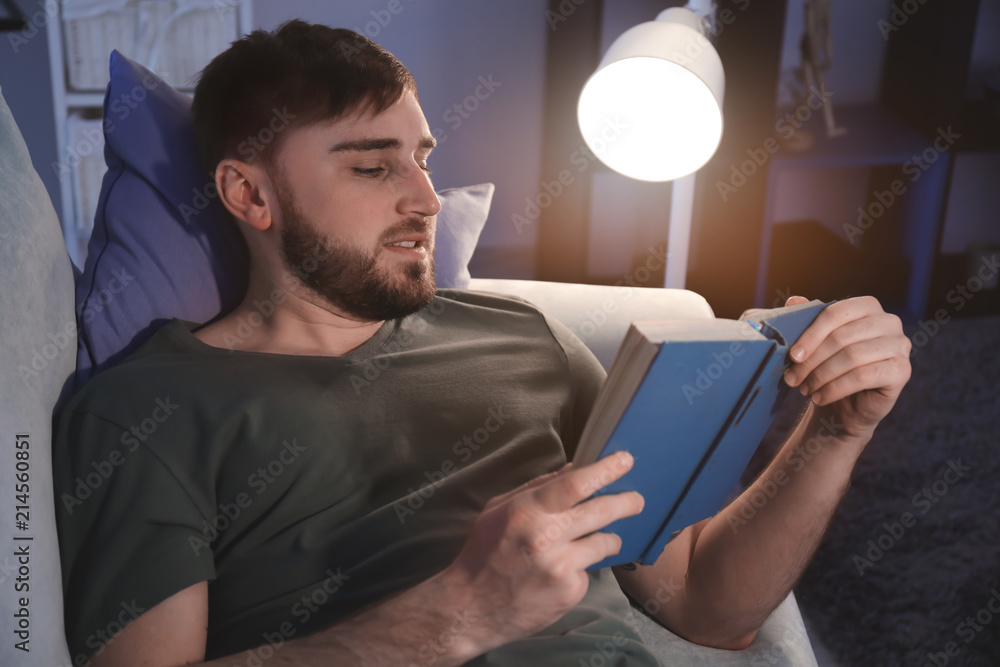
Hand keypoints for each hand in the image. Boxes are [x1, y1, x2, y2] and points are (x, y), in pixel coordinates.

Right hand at [444, 452, 643, 647]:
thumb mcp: (499, 510)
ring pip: (604, 542)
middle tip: (637, 499)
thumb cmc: (483, 552)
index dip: (606, 470)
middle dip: (626, 502)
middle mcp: (547, 537)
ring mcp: (561, 567)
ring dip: (607, 538)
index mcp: (528, 511)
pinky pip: (588, 571)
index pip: (576, 483)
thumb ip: (537, 488)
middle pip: (602, 511)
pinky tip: (560, 574)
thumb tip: (573, 469)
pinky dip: (581, 568)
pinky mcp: (570, 592)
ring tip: (598, 540)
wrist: (470, 608)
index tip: (626, 460)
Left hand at [781, 295, 910, 439]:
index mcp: (867, 306)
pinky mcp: (902, 370)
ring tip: (805, 389)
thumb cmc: (833, 367)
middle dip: (812, 360)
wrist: (852, 404)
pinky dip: (835, 389)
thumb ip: (806, 319)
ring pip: (851, 357)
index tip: (793, 356)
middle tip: (792, 378)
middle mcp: (889, 322)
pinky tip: (820, 398)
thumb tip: (793, 301)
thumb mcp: (817, 343)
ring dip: (821, 376)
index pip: (834, 313)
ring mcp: (900, 346)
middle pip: (841, 337)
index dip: (810, 335)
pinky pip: (862, 377)